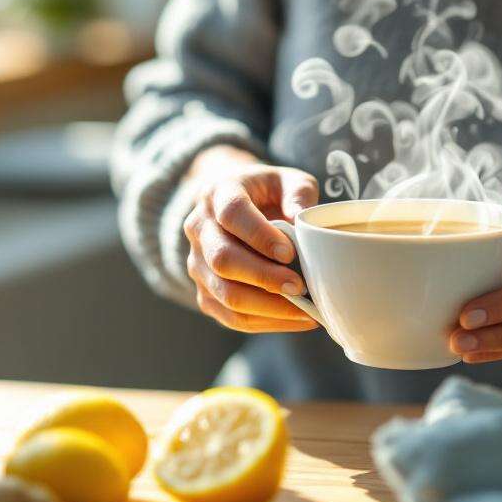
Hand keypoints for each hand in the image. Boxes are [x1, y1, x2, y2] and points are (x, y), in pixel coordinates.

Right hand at [183, 146, 320, 332]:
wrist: (233, 207)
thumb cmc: (267, 193)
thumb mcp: (286, 180)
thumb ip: (298, 193)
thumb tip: (301, 222)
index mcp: (218, 193)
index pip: (231, 214)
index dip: (259, 235)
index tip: (289, 253)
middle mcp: (199, 228)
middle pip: (223, 259)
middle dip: (264, 277)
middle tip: (300, 287)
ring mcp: (197, 263)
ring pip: (225, 293)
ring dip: (267, 306)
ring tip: (305, 309)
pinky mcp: (204, 291)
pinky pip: (230, 316)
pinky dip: (265, 322)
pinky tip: (296, 318)